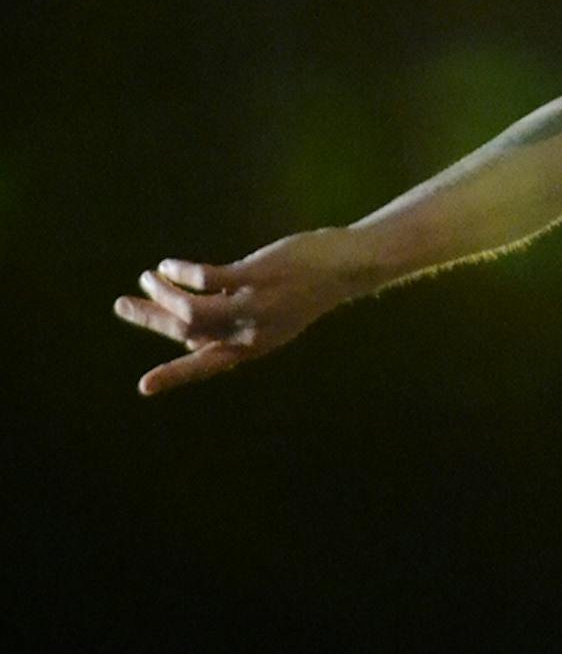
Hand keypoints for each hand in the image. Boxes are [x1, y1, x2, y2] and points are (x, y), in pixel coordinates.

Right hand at [114, 231, 357, 396]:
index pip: (206, 363)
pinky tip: (170, 266)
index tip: (145, 387)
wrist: (347, 266)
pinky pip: (208, 277)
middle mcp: (252, 330)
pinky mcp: (258, 275)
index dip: (175, 374)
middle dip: (150, 319)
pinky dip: (182, 273)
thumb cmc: (307, 287)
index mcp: (254, 345)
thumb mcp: (273, 312)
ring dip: (163, 294)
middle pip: (188, 331)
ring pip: (192, 308)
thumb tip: (192, 318)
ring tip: (148, 278)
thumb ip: (235, 318)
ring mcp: (255, 303)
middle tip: (122, 304)